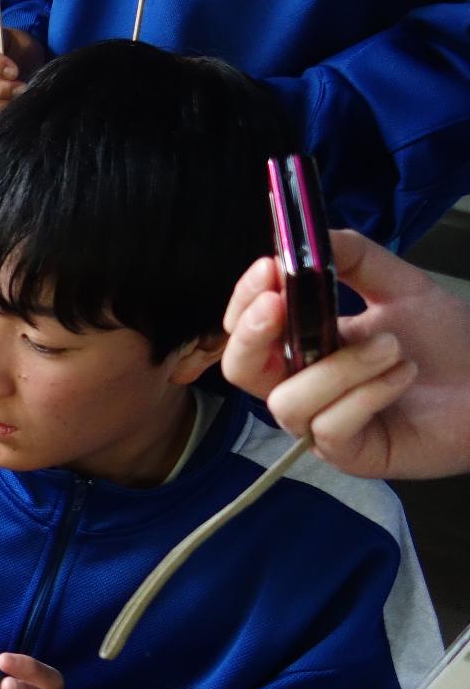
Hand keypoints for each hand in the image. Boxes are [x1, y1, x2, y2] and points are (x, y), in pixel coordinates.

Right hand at [221, 229, 469, 479]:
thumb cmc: (448, 345)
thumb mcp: (399, 287)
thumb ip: (355, 258)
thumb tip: (312, 233)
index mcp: (304, 346)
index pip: (246, 329)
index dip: (245, 300)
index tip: (268, 268)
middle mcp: (302, 386)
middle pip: (240, 370)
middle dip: (253, 335)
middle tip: (280, 303)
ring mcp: (320, 425)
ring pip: (289, 401)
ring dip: (340, 367)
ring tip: (393, 348)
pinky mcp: (348, 454)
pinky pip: (331, 427)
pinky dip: (368, 395)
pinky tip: (403, 376)